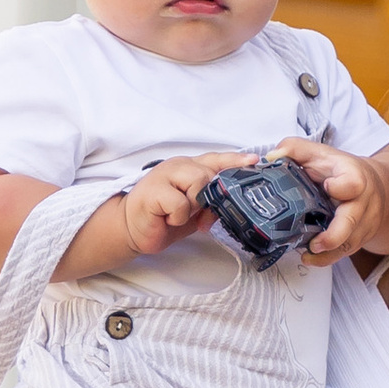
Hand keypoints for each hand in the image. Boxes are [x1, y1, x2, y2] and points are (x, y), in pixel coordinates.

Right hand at [116, 151, 255, 258]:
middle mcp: (179, 166)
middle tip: (196, 214)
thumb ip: (212, 204)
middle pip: (210, 173)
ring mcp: (165, 175)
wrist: (134, 228)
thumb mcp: (195, 211)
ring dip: (192, 207)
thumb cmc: (164, 217)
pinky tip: (167, 218)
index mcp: (190, 168)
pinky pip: (180, 203)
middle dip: (208, 198)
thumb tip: (230, 206)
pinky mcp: (155, 189)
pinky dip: (177, 217)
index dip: (235, 161)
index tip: (254, 162)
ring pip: (198, 184)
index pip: (216, 160)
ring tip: (178, 214)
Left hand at [270, 137, 388, 264]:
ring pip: (349, 243)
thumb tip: (271, 158)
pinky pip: (346, 252)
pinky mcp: (360, 238)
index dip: (340, 187)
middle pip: (351, 221)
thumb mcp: (320, 153)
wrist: (375, 186)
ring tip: (308, 255)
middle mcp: (362, 202)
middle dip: (334, 236)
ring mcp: (364, 223)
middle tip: (315, 245)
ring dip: (328, 254)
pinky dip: (328, 258)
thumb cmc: (340, 170)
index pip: (353, 183)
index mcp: (354, 176)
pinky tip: (312, 257)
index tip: (326, 186)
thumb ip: (295, 149)